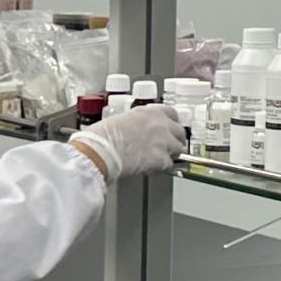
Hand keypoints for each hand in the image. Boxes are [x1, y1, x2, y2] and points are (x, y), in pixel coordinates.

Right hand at [71, 104, 185, 181]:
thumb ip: (136, 122)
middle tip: (166, 147)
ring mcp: (164, 142)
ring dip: (169, 155)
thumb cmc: (103, 136)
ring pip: (178, 150)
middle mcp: (160, 124)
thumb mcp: (121, 119)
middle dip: (174, 140)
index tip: (169, 128)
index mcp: (150, 112)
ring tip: (157, 160)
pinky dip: (161, 169)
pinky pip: (169, 166)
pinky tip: (150, 168)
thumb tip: (137, 129)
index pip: (172, 113)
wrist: (100, 151)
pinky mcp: (162, 160)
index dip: (171, 123)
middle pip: (180, 132)